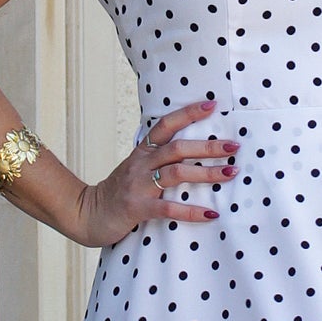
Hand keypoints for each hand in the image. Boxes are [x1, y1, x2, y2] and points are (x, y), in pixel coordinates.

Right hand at [71, 98, 237, 246]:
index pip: (166, 125)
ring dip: (207, 173)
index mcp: (142, 152)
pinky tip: (211, 214)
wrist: (88, 214)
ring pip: (177, 174)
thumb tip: (192, 150)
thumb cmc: (119, 192)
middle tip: (233, 146)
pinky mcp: (138, 208)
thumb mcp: (136, 168)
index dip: (188, 114)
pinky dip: (191, 211)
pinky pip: (168, 208)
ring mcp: (139, 186)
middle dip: (208, 146)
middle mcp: (141, 164)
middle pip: (177, 148)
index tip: (212, 105)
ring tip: (230, 173)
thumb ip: (158, 159)